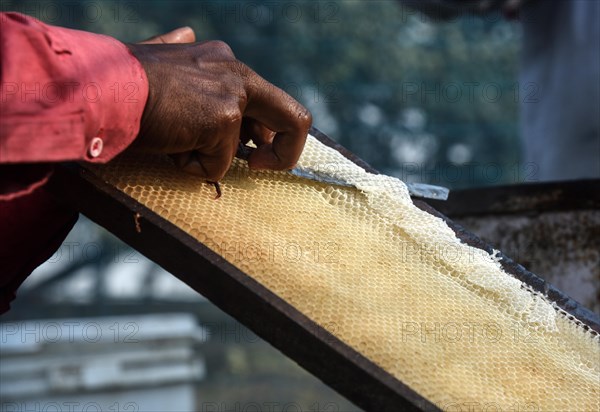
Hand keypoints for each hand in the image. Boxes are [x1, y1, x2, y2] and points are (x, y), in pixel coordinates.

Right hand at [126, 40, 311, 180]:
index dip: (268, 130)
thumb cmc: (123, 79)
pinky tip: (167, 145)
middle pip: (292, 116)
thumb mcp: (158, 56)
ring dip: (207, 156)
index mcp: (224, 61)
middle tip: (260, 166)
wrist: (102, 89)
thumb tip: (185, 36)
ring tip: (172, 138)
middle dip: (286, 151)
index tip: (255, 149)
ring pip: (239, 149)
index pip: (267, 100)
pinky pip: (217, 166)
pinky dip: (191, 167)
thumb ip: (179, 50)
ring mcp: (231, 96)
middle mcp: (234, 73)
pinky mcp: (222, 120)